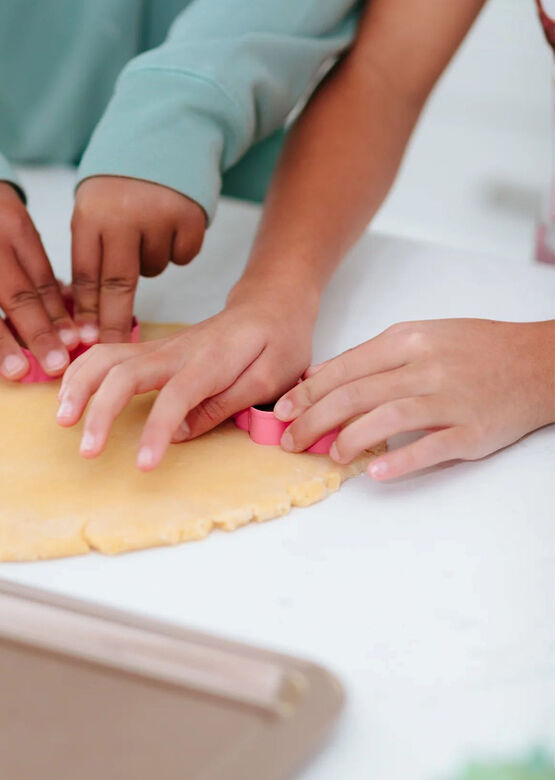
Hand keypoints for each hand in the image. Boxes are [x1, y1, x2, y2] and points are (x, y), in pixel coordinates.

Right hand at [0, 181, 79, 379]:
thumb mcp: (18, 229)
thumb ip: (37, 271)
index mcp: (16, 229)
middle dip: (39, 334)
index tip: (75, 343)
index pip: (42, 280)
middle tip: (57, 365)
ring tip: (18, 370)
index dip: (59, 315)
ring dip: (0, 340)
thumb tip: (66, 320)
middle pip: (16, 295)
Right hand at [56, 292, 316, 469]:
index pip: (176, 397)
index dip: (156, 431)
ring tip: (63, 420)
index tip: (142, 465)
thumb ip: (224, 404)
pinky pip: (108, 354)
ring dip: (80, 385)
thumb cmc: (277, 343)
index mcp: (211, 361)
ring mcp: (160, 346)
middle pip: (125, 372)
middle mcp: (177, 350)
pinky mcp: (152, 349)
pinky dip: (83, 372)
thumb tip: (176, 433)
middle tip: (86, 450)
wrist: (269, 305)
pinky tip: (69, 394)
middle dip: (100, 411)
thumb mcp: (270, 379)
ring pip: (107, 356)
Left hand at [71, 176, 204, 344]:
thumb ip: (93, 252)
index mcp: (90, 215)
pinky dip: (177, 247)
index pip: (87, 274)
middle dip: (114, 320)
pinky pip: (182, 256)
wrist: (164, 133)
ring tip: (146, 227)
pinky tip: (170, 222)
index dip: (87, 312)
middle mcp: (123, 217)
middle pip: (118, 284)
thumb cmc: (121, 183)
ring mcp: (158, 217)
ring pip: (153, 269)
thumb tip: (89, 313)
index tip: (86, 342)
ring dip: (149, 261)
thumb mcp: (94, 208)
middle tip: (113, 345)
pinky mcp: (190, 217)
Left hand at [273, 319, 554, 479]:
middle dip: (313, 420)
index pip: (344, 368)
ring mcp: (451, 399)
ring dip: (350, 440)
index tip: (281, 411)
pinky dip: (401, 460)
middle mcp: (426, 366)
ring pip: (387, 418)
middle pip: (355, 394)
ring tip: (331, 455)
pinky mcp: (473, 430)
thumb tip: (319, 377)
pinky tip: (377, 471)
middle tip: (291, 441)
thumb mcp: (420, 337)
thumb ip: (371, 357)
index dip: (306, 392)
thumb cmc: (474, 349)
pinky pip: (432, 447)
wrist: (538, 362)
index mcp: (408, 340)